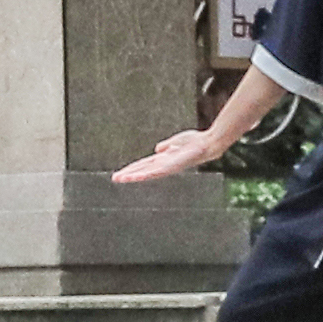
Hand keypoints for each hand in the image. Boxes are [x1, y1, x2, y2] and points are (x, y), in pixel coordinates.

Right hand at [112, 124, 230, 185]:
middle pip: (142, 170)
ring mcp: (168, 166)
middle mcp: (164, 165)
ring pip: (147, 173)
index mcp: (163, 159)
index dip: (132, 168)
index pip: (144, 165)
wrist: (207, 144)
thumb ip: (167, 146)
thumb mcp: (176, 142)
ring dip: (133, 176)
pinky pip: (157, 171)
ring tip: (121, 179)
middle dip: (129, 174)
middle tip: (114, 178)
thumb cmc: (195, 142)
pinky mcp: (173, 166)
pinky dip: (146, 174)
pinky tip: (137, 176)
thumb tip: (158, 150)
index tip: (120, 173)